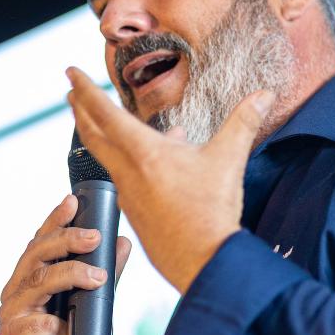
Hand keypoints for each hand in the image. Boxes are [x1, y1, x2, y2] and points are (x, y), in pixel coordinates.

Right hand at [0, 194, 132, 334]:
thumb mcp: (94, 306)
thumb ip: (104, 274)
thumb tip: (122, 243)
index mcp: (28, 280)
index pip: (39, 242)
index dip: (54, 220)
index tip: (73, 201)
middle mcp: (15, 294)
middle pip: (35, 256)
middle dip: (66, 241)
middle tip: (94, 237)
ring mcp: (10, 317)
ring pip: (37, 284)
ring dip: (70, 276)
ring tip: (98, 277)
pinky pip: (39, 325)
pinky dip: (60, 327)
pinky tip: (73, 333)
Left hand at [65, 66, 271, 293]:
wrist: (203, 261)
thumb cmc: (212, 212)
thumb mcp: (228, 160)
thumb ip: (243, 121)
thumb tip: (264, 94)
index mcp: (144, 152)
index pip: (104, 113)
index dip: (85, 90)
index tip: (70, 73)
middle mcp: (127, 171)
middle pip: (93, 134)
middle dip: (80, 109)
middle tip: (70, 92)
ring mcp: (127, 193)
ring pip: (107, 156)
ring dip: (101, 134)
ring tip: (105, 120)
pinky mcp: (132, 211)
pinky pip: (123, 177)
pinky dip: (126, 160)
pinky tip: (146, 159)